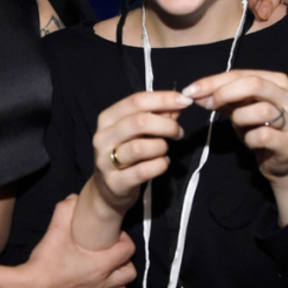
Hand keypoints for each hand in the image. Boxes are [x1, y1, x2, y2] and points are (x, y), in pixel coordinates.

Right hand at [21, 195, 136, 287]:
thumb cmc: (45, 262)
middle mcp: (102, 283)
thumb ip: (65, 210)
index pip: (128, 251)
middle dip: (126, 262)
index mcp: (101, 264)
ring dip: (118, 282)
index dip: (125, 240)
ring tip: (108, 272)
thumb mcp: (55, 231)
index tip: (115, 236)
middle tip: (113, 253)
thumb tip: (73, 198)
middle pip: (130, 274)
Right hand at [92, 90, 186, 212]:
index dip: (163, 98)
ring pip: (140, 147)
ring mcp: (106, 161)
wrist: (108, 189)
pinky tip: (163, 163)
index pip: (136, 101)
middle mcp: (103, 137)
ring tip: (166, 149)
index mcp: (107, 119)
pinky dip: (160, 165)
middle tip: (178, 132)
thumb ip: (156, 116)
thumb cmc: (126, 154)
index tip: (185, 100)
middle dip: (167, 125)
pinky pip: (143, 171)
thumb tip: (177, 104)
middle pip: (139, 122)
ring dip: (161, 147)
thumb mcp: (137, 132)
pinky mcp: (115, 182)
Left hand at [182, 70, 287, 224]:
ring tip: (236, 124)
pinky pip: (264, 135)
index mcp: (277, 82)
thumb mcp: (239, 110)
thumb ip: (220, 99)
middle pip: (255, 84)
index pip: (242, 74)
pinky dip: (249, 138)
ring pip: (262, 110)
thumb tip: (194, 92)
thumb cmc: (260, 130)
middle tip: (207, 104)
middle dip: (225, 92)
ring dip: (239, 117)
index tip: (191, 90)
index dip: (214, 81)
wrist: (282, 162)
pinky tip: (249, 140)